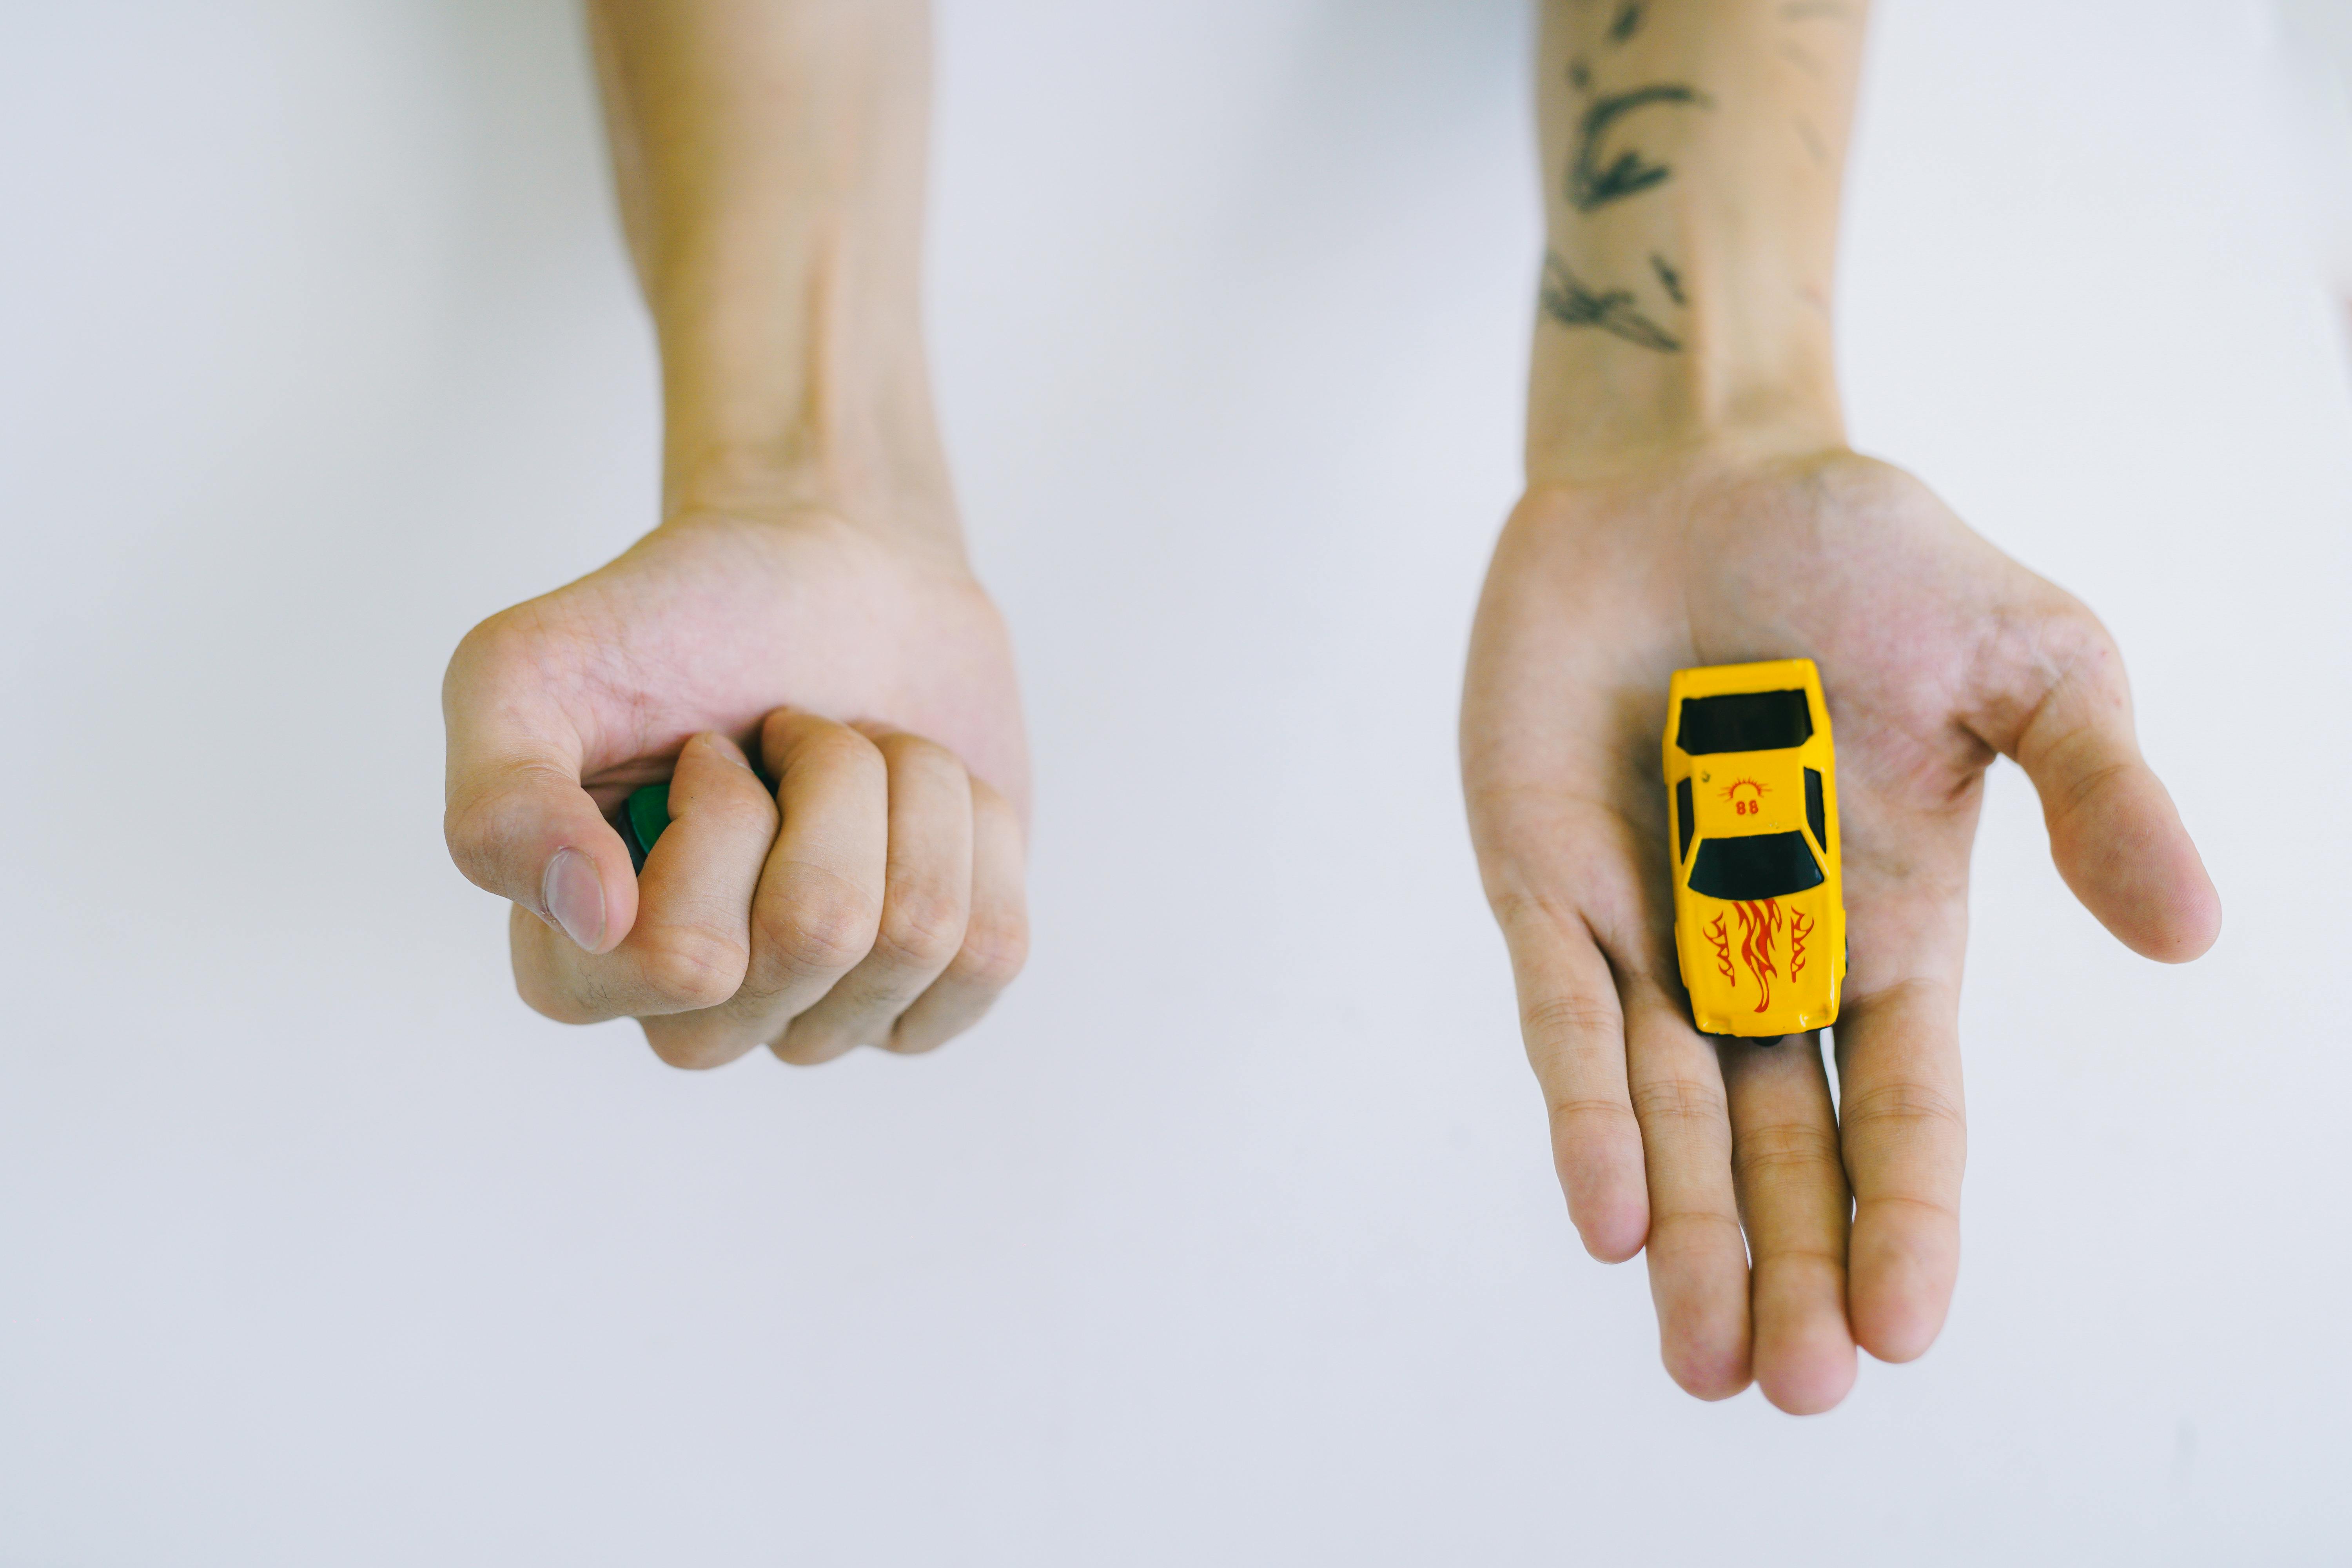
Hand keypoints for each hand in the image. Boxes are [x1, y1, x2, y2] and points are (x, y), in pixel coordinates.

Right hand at [443, 508, 1029, 1067]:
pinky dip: (974, 829)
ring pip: (918, 935)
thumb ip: (499, 801)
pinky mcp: (934, 991)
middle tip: (787, 735)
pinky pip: (992, 948)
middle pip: (818, 939)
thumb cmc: (676, 620)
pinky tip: (921, 796)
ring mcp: (823, 1014)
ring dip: (903, 792)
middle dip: (829, 785)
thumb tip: (590, 916)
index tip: (703, 745)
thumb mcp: (529, 668)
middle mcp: (701, 1016)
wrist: (829, 570)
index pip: (686, 961)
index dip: (720, 819)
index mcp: (579, 964)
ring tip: (858, 753)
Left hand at [1460, 449, 2218, 1410]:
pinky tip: (1611, 1209)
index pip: (1899, 1105)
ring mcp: (1648, 925)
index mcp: (1887, 926)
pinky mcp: (1544, 881)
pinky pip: (1563, 1016)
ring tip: (1702, 1360)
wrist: (1700, 479)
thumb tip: (2188, 934)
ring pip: (1666, 1117)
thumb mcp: (2032, 660)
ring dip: (1687, 1235)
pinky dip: (1585, 1109)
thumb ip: (2100, 790)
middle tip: (1790, 1390)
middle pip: (1778, 1145)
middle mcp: (1764, 951)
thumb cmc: (1871, 561)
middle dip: (1786, 1267)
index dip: (1902, 1217)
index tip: (1898, 1328)